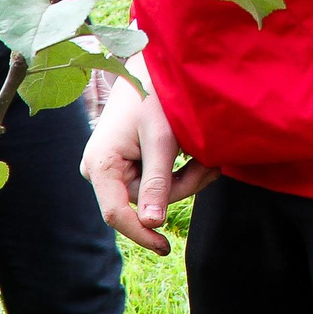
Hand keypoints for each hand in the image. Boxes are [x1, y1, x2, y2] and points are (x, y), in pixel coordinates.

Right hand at [81, 75, 216, 255]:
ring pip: (154, 195)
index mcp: (100, 165)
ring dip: (187, 179)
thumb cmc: (154, 94)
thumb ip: (158, 182)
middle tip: (213, 164)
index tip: (165, 247)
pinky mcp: (126, 166)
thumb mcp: (162, 138)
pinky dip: (181, 173)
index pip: (116, 213)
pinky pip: (156, 183)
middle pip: (143, 203)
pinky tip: (197, 155)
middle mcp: (99, 171)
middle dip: (181, 187)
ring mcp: (112, 170)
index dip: (140, 233)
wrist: (149, 66)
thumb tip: (151, 224)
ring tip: (209, 155)